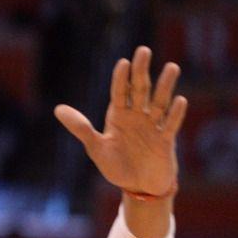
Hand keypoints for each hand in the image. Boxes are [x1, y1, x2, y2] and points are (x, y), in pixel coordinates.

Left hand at [54, 46, 186, 197]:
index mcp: (118, 117)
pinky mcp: (166, 141)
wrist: (139, 187)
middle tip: (143, 50)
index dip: (120, 79)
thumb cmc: (116, 167)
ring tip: (172, 67)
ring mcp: (153, 127)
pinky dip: (175, 114)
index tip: (123, 62)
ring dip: (165, 86)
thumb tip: (58, 109)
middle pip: (140, 90)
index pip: (119, 93)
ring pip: (160, 102)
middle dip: (141, 72)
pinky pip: (171, 125)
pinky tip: (179, 100)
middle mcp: (137, 117)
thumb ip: (81, 128)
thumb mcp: (96, 148)